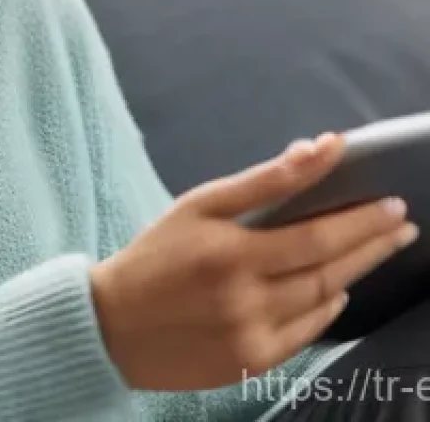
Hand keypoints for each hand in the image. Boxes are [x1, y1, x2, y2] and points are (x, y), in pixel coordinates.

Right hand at [90, 133, 418, 390]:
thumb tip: (315, 150)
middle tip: (402, 223)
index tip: (392, 202)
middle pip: (330, 270)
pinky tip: (336, 290)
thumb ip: (261, 180)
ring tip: (377, 249)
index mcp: (232, 253)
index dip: (361, 220)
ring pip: (322, 301)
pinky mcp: (252, 364)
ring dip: (356, 272)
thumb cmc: (154, 254)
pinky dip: (327, 310)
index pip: (317, 235)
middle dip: (373, 244)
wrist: (114, 324)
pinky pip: (306, 334)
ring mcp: (253, 337)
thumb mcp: (198, 204)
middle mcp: (247, 300)